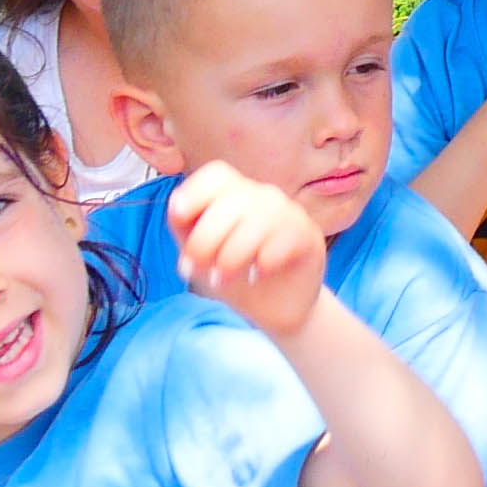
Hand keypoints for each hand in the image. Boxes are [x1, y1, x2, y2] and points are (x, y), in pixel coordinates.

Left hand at [165, 160, 331, 337]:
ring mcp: (290, 214)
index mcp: (234, 196)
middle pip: (232, 199)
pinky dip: (264, 259)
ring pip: (259, 218)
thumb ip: (187, 231)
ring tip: (222, 278)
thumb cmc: (236, 277)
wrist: (274, 312)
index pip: (217, 175)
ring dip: (232, 254)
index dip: (195, 191)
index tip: (178, 216)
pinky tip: (256, 275)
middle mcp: (263, 198)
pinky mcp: (309, 237)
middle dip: (206, 238)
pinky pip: (286, 237)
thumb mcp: (202, 256)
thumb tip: (177, 211)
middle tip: (197, 268)